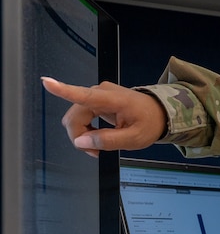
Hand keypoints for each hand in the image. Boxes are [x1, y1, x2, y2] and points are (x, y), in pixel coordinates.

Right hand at [41, 77, 167, 156]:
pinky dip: (86, 130)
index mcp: (113, 99)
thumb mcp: (134, 138)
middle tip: (97, 151)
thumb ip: (108, 141)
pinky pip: (80, 117)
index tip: (47, 82)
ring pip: (74, 118)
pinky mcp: (95, 100)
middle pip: (74, 116)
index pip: (84, 95)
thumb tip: (81, 142)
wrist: (159, 113)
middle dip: (80, 137)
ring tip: (100, 144)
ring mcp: (97, 95)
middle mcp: (101, 92)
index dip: (63, 90)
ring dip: (83, 135)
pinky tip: (98, 136)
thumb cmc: (150, 122)